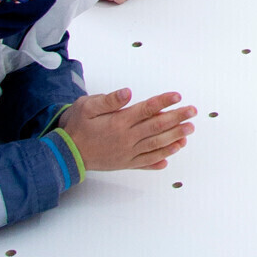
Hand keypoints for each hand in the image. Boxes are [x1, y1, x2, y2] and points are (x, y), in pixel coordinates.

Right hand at [59, 87, 194, 169]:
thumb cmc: (75, 127)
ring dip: (175, 137)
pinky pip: (146, 162)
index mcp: (119, 122)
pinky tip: (171, 155)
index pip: (146, 109)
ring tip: (189, 131)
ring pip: (156, 145)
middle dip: (177, 118)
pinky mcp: (125, 163)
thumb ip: (109, 100)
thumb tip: (127, 92)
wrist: (65, 154)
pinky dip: (160, 158)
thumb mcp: (86, 107)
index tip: (177, 96)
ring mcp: (127, 153)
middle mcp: (126, 138)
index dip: (163, 101)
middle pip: (157, 127)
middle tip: (192, 112)